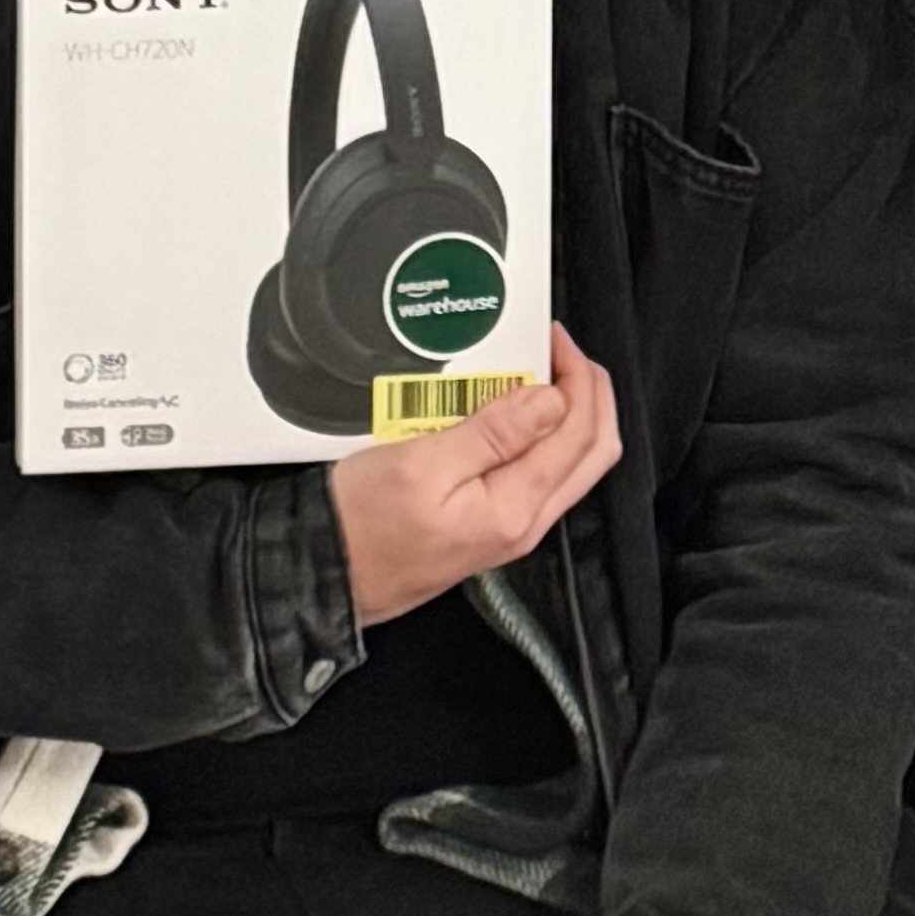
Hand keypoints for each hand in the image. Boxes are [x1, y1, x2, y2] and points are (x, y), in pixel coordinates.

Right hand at [330, 323, 623, 623]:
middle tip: (559, 350)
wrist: (323, 576)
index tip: (553, 339)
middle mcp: (523, 524)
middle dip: (588, 392)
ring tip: (535, 371)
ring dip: (565, 412)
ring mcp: (509, 528)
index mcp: (514, 509)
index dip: (577, 377)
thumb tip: (551, 400)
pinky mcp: (490, 526)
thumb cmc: (359, 527)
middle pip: (591, 450)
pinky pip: (537, 474)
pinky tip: (510, 409)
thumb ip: (493, 434)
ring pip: (569, 463)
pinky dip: (538, 434)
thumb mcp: (421, 465)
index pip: (579, 433)